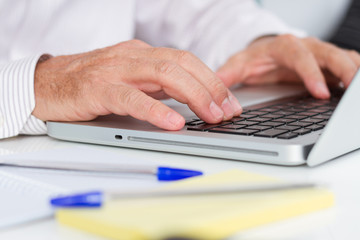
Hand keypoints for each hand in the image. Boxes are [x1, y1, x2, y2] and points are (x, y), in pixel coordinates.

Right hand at [33, 40, 241, 129]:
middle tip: (228, 111)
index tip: (229, 102)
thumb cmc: (90, 83)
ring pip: (164, 75)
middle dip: (211, 88)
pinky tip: (173, 122)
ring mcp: (116, 71)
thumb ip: (156, 85)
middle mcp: (133, 57)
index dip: (212, 80)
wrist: (46, 83)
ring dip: (194, 96)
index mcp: (143, 55)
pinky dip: (155, 110)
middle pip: (182, 65)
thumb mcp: (130, 79)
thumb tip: (188, 98)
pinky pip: (132, 98)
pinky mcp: (98, 89)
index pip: (187, 61)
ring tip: (212, 116)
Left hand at [217, 35, 359, 98]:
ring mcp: (317, 54)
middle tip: (352, 89)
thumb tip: (216, 85)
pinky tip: (357, 88)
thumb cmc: (254, 59)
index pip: (300, 57)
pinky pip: (346, 63)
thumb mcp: (239, 64)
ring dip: (354, 71)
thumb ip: (228, 73)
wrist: (264, 52)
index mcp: (283, 47)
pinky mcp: (325, 63)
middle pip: (328, 53)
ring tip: (359, 91)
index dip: (311, 74)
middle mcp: (304, 47)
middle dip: (343, 70)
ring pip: (342, 57)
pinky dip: (354, 73)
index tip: (320, 92)